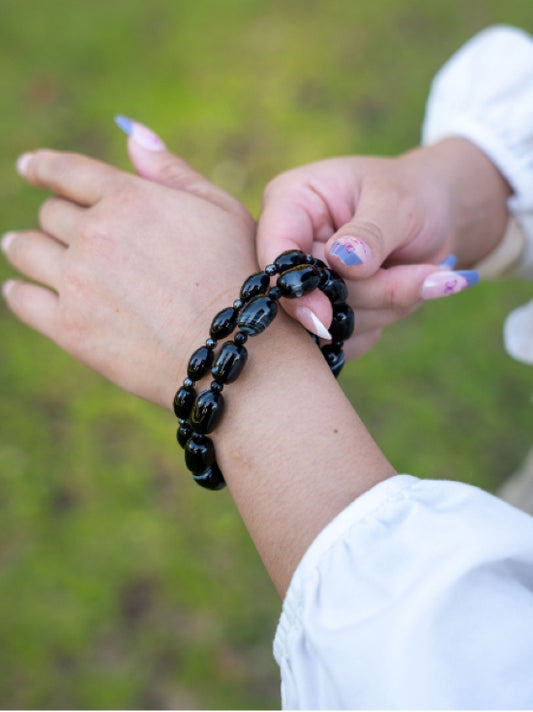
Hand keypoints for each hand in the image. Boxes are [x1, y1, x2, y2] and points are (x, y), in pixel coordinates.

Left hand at [2, 143, 255, 409]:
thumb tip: (130, 133)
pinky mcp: (70, 328)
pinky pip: (22, 299)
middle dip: (56, 217)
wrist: (234, 353)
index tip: (29, 167)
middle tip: (58, 227)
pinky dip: (19, 291)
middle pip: (51, 213)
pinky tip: (22, 289)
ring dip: (24, 245)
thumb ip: (171, 171)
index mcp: (130, 198)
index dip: (43, 166)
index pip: (67, 171)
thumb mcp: (221, 211)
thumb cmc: (239, 278)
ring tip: (21, 248)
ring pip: (26, 249)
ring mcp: (78, 282)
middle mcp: (96, 234)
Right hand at [257, 138, 509, 356]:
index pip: (276, 255)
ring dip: (382, 307)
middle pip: (305, 297)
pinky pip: (342, 339)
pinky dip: (380, 323)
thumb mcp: (397, 203)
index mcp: (289, 203)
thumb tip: (344, 261)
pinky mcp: (321, 313)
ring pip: (329, 322)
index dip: (296, 289)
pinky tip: (404, 293)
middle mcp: (287, 246)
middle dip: (367, 294)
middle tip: (429, 279)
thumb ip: (370, 233)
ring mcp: (304, 284)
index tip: (324, 317)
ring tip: (424, 276)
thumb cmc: (410, 194)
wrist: (432, 214)